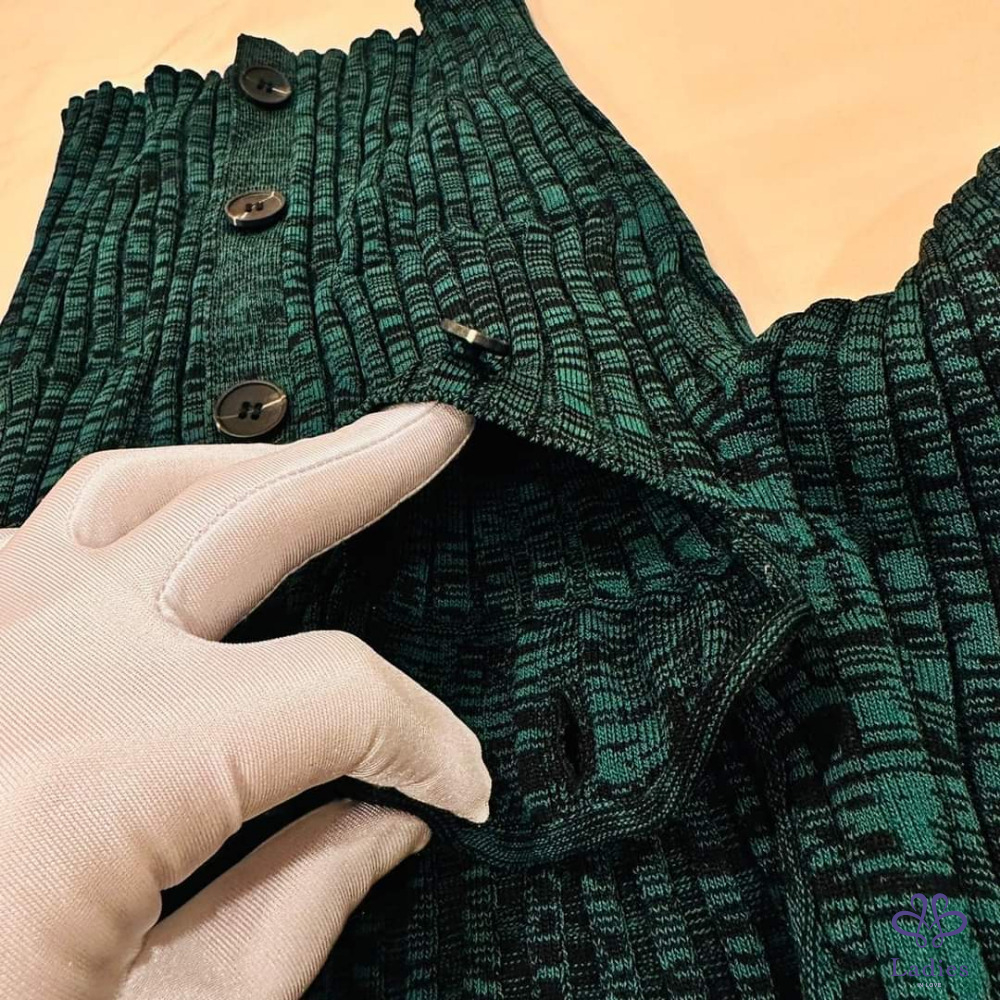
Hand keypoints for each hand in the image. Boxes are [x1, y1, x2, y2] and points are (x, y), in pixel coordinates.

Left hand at [0, 401, 490, 999]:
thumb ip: (295, 912)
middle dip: (357, 468)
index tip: (462, 792)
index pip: (335, 697)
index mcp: (98, 777)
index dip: (426, 739)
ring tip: (320, 458)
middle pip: (238, 519)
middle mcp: (28, 672)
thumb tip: (393, 826)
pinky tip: (177, 530)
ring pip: (123, 488)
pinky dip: (128, 514)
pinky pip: (37, 540)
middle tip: (434, 427)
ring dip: (240, 465)